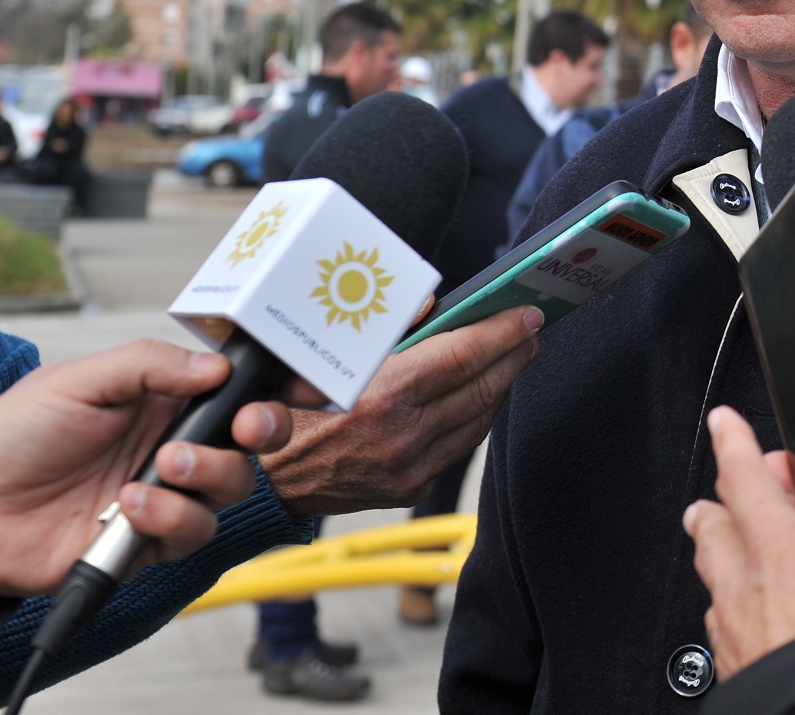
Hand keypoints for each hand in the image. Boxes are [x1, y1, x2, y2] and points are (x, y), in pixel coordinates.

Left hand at [0, 340, 294, 601]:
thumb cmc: (12, 435)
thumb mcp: (79, 381)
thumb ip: (150, 366)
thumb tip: (216, 368)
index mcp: (164, 398)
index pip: (237, 389)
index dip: (275, 387)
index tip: (300, 384)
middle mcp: (174, 444)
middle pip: (253, 442)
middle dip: (261, 431)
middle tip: (244, 428)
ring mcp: (166, 494)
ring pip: (231, 489)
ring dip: (206, 476)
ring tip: (157, 469)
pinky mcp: (149, 543)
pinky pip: (191, 534)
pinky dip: (169, 518)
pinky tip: (128, 507)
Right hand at [259, 305, 542, 515]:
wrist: (263, 483)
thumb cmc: (289, 411)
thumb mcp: (323, 360)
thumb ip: (383, 331)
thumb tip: (433, 308)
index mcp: (383, 398)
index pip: (463, 356)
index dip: (502, 331)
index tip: (527, 314)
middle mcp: (403, 437)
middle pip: (481, 388)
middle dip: (514, 354)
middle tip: (531, 328)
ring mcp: (410, 468)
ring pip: (478, 419)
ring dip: (501, 383)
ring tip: (514, 355)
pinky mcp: (411, 487)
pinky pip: (460, 445)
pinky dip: (478, 414)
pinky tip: (484, 393)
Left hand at [684, 405, 794, 680]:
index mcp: (781, 553)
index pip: (743, 479)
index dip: (733, 443)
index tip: (724, 421)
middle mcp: (746, 590)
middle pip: (716, 526)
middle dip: (724, 496)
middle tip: (739, 481)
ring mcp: (737, 636)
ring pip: (713, 577)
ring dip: (722, 549)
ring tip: (736, 541)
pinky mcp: (740, 673)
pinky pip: (721, 626)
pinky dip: (732, 604)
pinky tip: (750, 617)